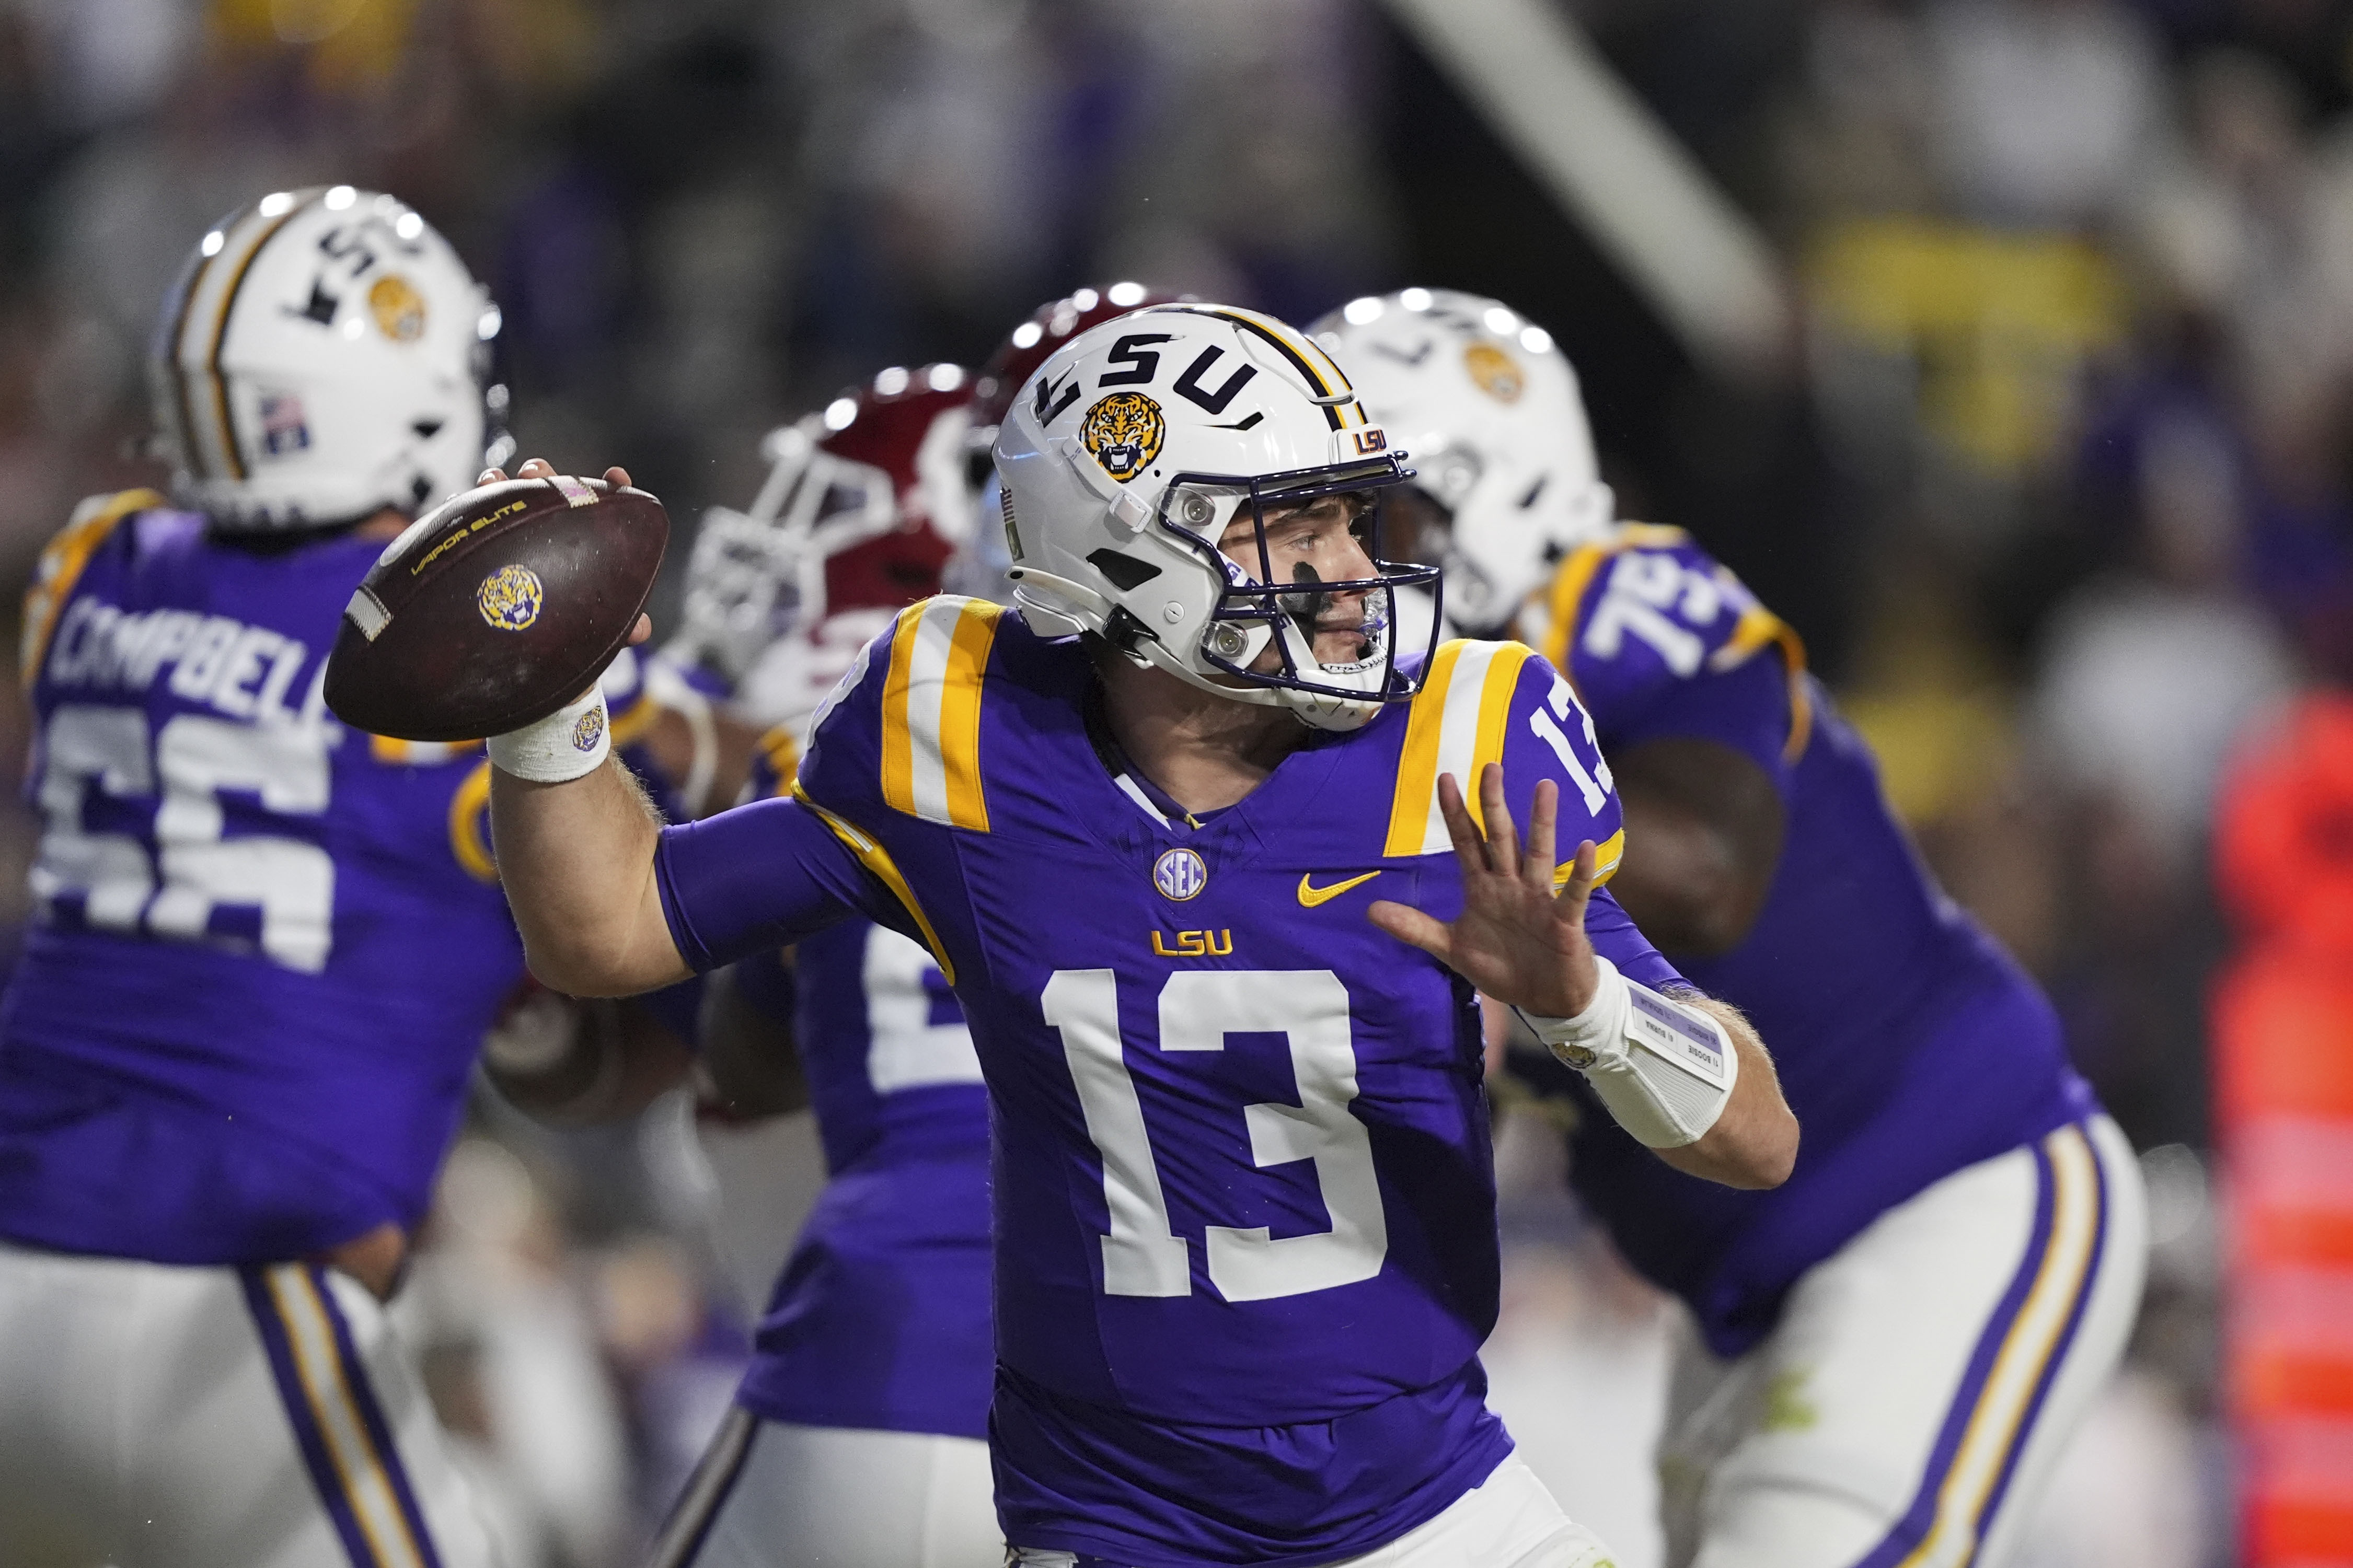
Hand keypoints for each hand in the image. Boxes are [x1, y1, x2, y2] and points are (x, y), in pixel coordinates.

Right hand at [481, 458, 651, 646]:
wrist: (520, 662)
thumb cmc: (566, 641)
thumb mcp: (594, 631)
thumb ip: (620, 627)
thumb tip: (642, 629)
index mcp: (580, 546)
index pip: (599, 509)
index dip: (611, 490)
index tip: (617, 477)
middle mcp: (546, 535)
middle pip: (548, 494)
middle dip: (544, 475)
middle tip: (535, 472)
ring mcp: (511, 537)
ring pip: (506, 500)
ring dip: (500, 484)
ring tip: (493, 480)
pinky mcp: (477, 546)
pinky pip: (468, 519)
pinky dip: (466, 504)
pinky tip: (462, 498)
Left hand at [1367, 763, 1605, 1018]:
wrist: (1544, 999)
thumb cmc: (1502, 966)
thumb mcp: (1452, 948)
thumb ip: (1415, 928)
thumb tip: (1370, 910)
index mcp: (1483, 888)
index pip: (1467, 843)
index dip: (1455, 813)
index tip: (1444, 779)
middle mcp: (1511, 885)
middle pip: (1501, 837)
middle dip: (1494, 804)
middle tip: (1491, 766)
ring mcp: (1539, 899)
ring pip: (1539, 853)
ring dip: (1542, 822)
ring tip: (1544, 786)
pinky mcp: (1564, 921)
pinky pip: (1572, 892)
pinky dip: (1579, 872)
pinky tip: (1584, 847)